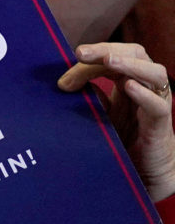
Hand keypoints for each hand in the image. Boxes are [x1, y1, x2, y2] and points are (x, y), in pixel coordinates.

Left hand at [60, 42, 174, 201]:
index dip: (93, 55)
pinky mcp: (160, 126)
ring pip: (154, 73)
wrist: (143, 174)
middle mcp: (146, 87)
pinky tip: (129, 87)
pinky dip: (145, 95)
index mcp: (129, 80)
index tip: (70, 59)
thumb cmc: (121, 140)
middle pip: (135, 54)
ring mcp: (156, 104)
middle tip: (81, 53)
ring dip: (130, 64)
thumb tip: (62, 83)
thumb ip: (87, 98)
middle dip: (107, 49)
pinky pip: (159, 106)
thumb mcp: (98, 114)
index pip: (114, 55)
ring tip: (109, 61)